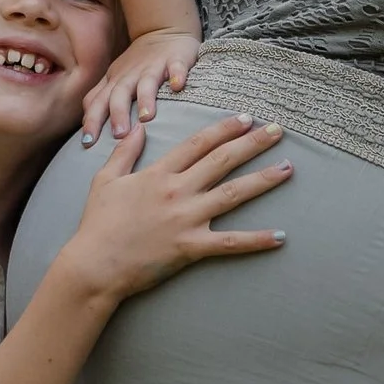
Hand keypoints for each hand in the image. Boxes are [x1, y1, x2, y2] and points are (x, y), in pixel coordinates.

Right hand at [61, 113, 288, 308]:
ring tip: (288, 168)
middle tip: (277, 130)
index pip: (198, 143)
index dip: (224, 128)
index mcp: (158, 173)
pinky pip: (230, 243)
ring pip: (233, 194)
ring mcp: (186, 218)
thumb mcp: (105, 180)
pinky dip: (257, 240)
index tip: (246, 118)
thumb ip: (124, 152)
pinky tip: (280, 236)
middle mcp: (177, 190)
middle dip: (253, 143)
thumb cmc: (97, 224)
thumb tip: (139, 128)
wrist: (94, 265)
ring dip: (263, 180)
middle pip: (222, 160)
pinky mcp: (191, 247)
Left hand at [80, 26, 202, 142]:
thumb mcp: (114, 80)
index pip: (98, 102)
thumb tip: (85, 128)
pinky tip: (178, 86)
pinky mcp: (175, 59)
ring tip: (146, 117)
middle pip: (119, 94)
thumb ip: (100, 100)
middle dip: (118, 114)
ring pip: (146, 82)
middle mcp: (130, 76)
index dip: (92, 120)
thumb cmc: (135, 64)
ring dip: (145, 98)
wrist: (162, 30)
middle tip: (119, 135)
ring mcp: (153, 67)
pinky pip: (176, 67)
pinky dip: (177, 74)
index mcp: (114, 82)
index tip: (88, 143)